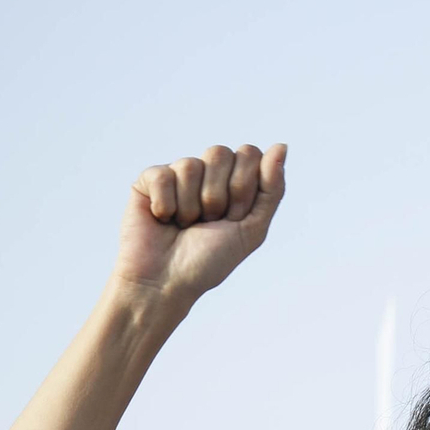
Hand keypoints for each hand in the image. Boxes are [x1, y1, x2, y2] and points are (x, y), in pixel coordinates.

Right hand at [112, 142, 287, 314]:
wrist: (166, 283)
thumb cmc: (209, 261)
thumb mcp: (252, 229)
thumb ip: (272, 188)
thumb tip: (281, 146)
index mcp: (234, 182)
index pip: (249, 154)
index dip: (243, 188)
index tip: (234, 217)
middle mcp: (207, 174)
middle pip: (220, 153)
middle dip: (218, 196)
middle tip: (208, 221)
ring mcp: (177, 175)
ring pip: (191, 164)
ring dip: (191, 205)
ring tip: (184, 225)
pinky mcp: (148, 180)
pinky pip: (163, 174)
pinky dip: (166, 204)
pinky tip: (162, 219)